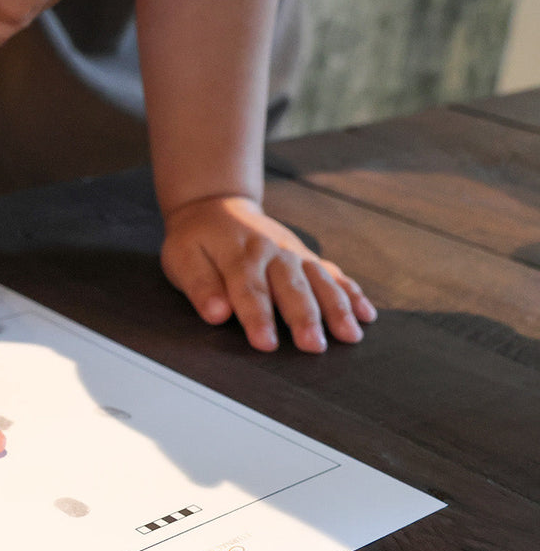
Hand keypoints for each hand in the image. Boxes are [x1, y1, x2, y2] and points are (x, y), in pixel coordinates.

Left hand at [160, 195, 376, 352]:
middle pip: (291, 287)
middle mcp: (272, 251)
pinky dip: (351, 293)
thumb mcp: (182, 258)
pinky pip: (333, 274)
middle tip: (313, 346)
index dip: (257, 318)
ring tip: (350, 335)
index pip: (249, 290)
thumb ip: (200, 286)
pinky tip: (367, 315)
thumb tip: (216, 313)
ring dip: (337, 308)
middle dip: (303, 317)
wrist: (215, 205)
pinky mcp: (305, 256)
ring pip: (319, 280)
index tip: (266, 344)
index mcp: (238, 254)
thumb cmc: (196, 240)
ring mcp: (293, 252)